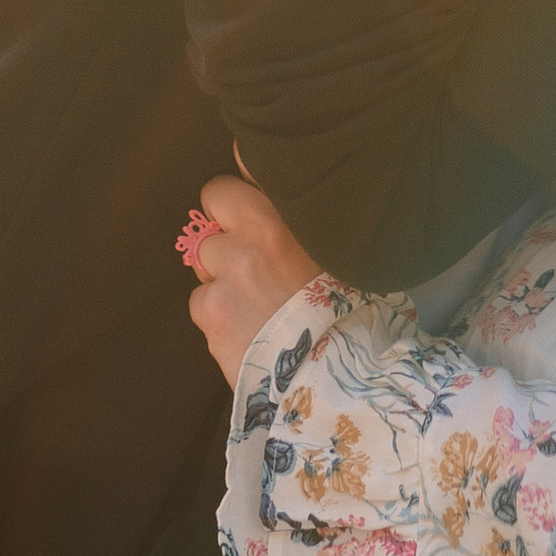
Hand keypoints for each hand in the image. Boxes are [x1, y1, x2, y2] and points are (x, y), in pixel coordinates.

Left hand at [183, 173, 322, 384]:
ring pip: (204, 263)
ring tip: (257, 303)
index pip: (232, 178)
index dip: (240, 199)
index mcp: (282, 220)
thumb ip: (307, 217)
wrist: (338, 377)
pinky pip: (202, 304)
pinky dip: (218, 315)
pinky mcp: (211, 318)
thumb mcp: (343, 251)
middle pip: (211, 211)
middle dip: (225, 230)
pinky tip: (249, 329)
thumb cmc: (353, 311)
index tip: (251, 211)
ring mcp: (225, 281)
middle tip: (251, 257)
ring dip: (222, 277)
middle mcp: (249, 242)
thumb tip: (280, 184)